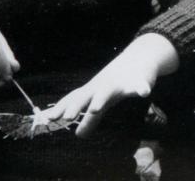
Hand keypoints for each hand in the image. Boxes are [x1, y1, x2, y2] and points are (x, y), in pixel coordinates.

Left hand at [42, 33, 178, 136]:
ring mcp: (120, 83)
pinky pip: (140, 85)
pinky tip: (144, 92)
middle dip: (77, 106)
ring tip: (94, 108)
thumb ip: (90, 119)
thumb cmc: (116, 83)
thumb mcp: (102, 101)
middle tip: (67, 117)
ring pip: (108, 91)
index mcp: (93, 91)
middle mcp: (102, 86)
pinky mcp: (139, 80)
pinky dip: (142, 88)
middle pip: (86, 95)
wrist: (139, 58)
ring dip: (101, 98)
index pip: (74, 99)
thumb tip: (78, 135)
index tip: (50, 119)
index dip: (62, 108)